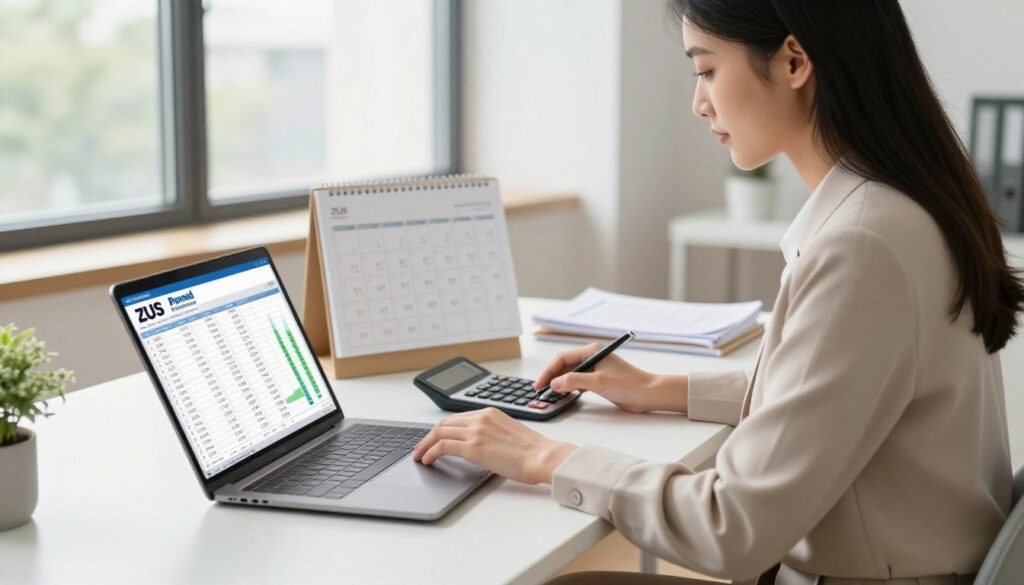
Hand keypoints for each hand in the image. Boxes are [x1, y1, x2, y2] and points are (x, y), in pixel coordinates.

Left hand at [412, 408, 578, 483]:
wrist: (542, 456)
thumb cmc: (534, 450)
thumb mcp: (510, 433)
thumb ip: (493, 433)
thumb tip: (482, 445)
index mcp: (490, 413)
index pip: (458, 418)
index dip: (442, 428)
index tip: (435, 437)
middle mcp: (480, 418)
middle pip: (444, 423)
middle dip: (429, 436)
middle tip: (421, 446)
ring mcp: (476, 432)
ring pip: (439, 433)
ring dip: (425, 445)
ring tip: (419, 455)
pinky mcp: (473, 448)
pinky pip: (442, 446)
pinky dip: (430, 452)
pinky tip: (427, 460)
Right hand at [534, 342, 687, 413]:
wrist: (648, 394)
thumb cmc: (629, 384)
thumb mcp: (598, 382)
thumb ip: (574, 381)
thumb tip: (555, 383)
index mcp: (591, 351)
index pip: (562, 358)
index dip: (549, 371)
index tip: (540, 384)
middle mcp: (592, 357)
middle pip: (564, 365)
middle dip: (552, 377)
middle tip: (541, 390)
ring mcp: (595, 369)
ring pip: (570, 374)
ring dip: (560, 383)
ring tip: (550, 394)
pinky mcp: (599, 379)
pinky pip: (578, 382)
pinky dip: (569, 388)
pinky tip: (564, 395)